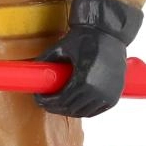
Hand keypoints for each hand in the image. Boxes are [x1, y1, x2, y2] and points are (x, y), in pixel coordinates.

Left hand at [33, 0, 144, 117]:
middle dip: (55, 107)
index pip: (60, 100)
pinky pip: (96, 110)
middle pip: (71, 109)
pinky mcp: (115, 96)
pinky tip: (75, 105)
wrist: (109, 33)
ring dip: (70, 110)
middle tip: (46, 102)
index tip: (39, 99)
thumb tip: (30, 71)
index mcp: (84, 80)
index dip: (47, 102)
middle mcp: (98, 91)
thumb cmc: (85, 38)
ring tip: (59, 103)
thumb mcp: (61, 49)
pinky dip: (85, 110)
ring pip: (83, 112)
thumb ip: (46, 61)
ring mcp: (108, 95)